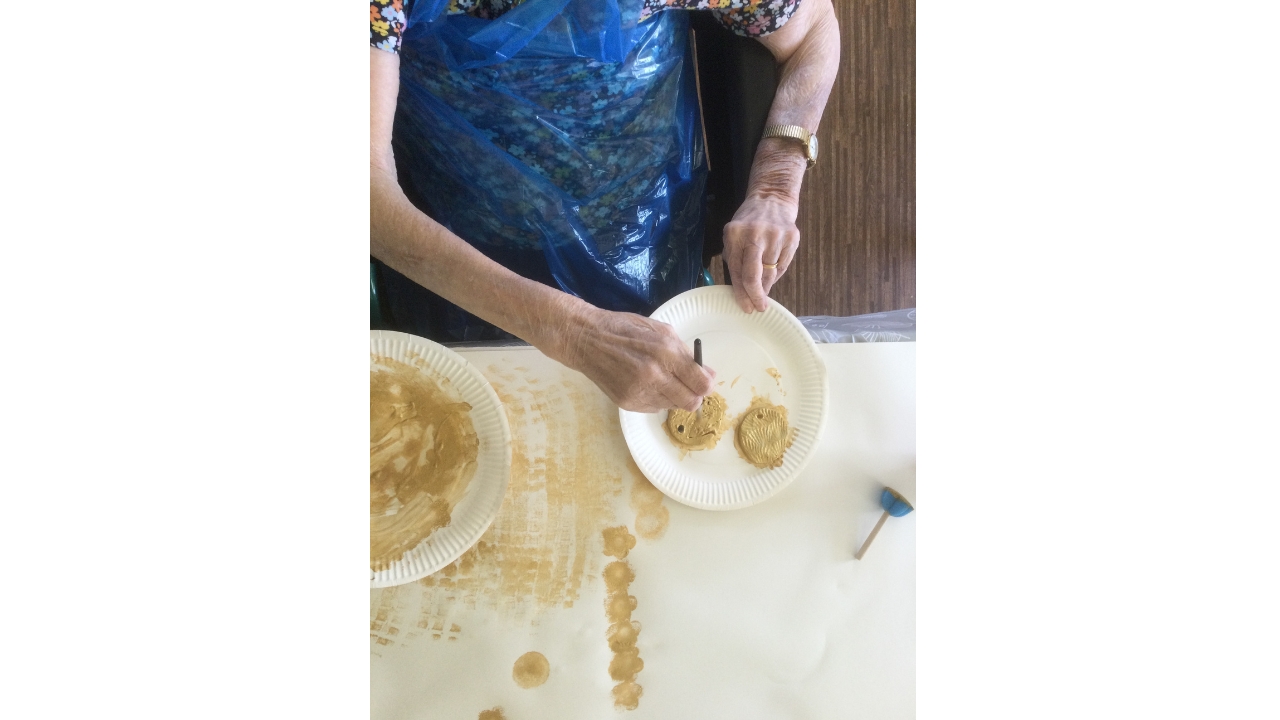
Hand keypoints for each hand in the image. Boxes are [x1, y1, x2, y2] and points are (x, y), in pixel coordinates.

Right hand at [551, 306, 715, 412]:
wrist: (586, 339)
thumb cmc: (625, 329)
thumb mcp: (661, 330)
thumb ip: (686, 353)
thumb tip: (708, 374)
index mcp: (666, 353)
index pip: (702, 384)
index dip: (707, 384)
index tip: (703, 380)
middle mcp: (654, 376)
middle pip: (691, 402)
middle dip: (694, 395)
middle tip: (687, 385)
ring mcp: (639, 392)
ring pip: (673, 407)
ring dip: (674, 396)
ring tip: (661, 379)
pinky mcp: (627, 403)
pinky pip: (654, 409)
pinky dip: (656, 399)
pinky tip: (646, 384)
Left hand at [723, 193, 800, 312]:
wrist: (772, 198)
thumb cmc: (749, 220)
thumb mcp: (733, 234)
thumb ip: (734, 258)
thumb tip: (740, 289)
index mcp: (735, 234)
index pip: (737, 271)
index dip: (741, 293)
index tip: (746, 306)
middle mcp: (755, 234)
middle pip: (754, 276)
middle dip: (755, 296)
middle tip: (758, 307)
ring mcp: (776, 235)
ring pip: (770, 273)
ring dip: (767, 286)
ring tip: (764, 291)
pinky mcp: (792, 237)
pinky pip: (783, 265)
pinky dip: (777, 273)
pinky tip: (772, 272)